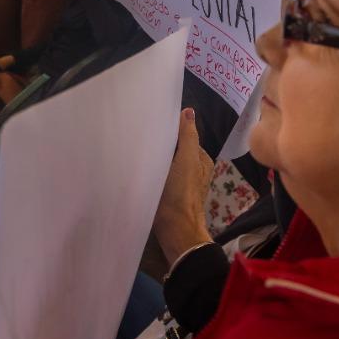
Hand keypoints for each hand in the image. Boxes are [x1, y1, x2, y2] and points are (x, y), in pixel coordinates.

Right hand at [152, 108, 214, 262]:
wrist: (175, 228)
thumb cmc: (182, 192)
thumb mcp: (186, 160)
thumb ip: (187, 136)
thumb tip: (189, 111)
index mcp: (200, 160)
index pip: (185, 137)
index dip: (171, 130)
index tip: (153, 123)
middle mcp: (193, 170)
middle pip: (175, 150)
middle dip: (162, 143)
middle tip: (142, 135)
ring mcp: (180, 183)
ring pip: (166, 162)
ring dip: (155, 157)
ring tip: (137, 149)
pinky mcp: (168, 193)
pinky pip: (159, 174)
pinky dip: (152, 169)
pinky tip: (139, 167)